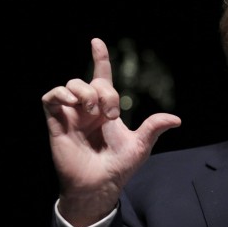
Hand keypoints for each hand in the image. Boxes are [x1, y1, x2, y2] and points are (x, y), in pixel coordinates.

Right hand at [41, 38, 181, 226]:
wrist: (100, 184)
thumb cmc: (119, 166)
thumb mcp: (140, 145)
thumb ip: (154, 127)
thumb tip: (176, 119)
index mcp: (106, 109)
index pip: (102, 77)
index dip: (100, 59)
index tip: (97, 42)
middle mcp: (87, 109)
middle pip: (89, 81)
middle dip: (102, 91)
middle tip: (111, 114)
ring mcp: (71, 115)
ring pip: (71, 85)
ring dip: (84, 92)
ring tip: (93, 112)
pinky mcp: (56, 123)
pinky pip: (50, 98)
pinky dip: (61, 94)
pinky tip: (73, 104)